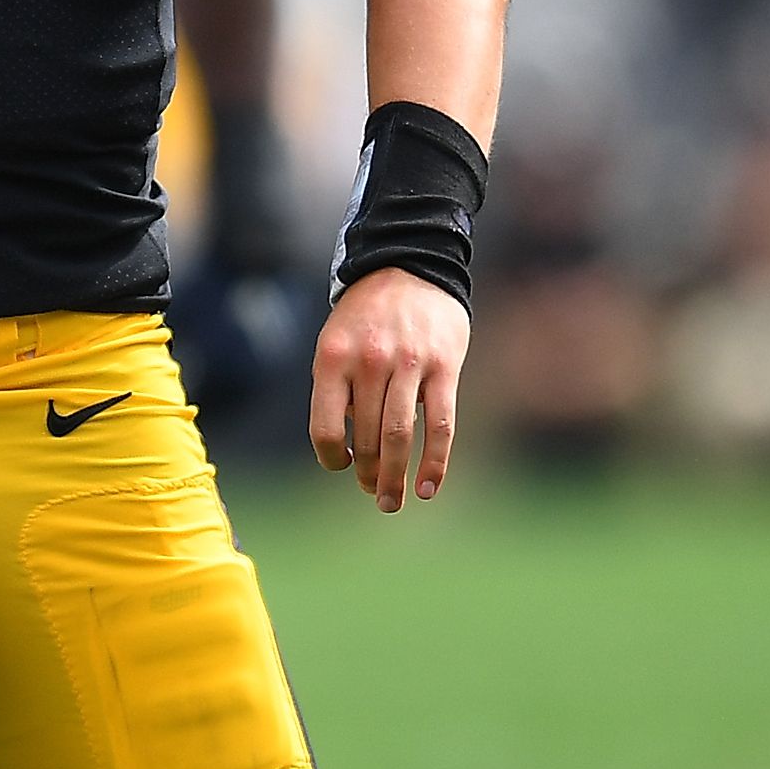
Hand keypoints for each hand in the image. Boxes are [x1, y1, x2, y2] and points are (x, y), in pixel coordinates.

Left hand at [309, 268, 468, 511]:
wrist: (409, 266)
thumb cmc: (366, 316)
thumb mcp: (335, 343)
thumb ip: (338, 389)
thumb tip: (352, 446)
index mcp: (332, 358)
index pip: (325, 426)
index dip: (331, 457)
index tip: (341, 465)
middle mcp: (368, 362)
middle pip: (367, 437)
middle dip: (369, 474)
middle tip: (375, 494)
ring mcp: (408, 364)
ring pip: (401, 436)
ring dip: (395, 478)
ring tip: (391, 502)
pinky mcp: (444, 368)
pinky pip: (440, 425)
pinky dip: (435, 462)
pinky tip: (427, 487)